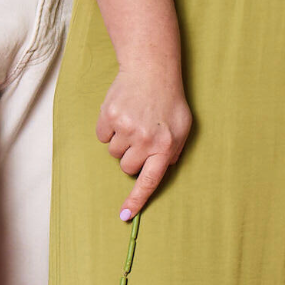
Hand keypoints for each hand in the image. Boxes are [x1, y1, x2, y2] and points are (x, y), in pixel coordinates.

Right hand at [97, 58, 191, 218]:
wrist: (151, 68)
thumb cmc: (168, 100)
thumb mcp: (183, 127)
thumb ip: (173, 151)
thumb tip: (162, 169)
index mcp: (165, 146)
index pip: (149, 181)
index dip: (136, 200)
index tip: (124, 216)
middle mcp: (145, 140)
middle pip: (126, 166)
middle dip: (130, 156)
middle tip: (140, 136)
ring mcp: (126, 128)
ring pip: (113, 152)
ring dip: (120, 141)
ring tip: (132, 121)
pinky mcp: (110, 117)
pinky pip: (102, 136)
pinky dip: (108, 128)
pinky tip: (121, 113)